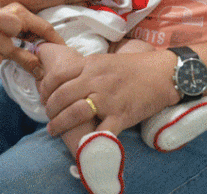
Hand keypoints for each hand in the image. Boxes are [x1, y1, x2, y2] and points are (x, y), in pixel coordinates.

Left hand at [37, 48, 178, 137]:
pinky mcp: (121, 115)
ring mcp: (107, 98)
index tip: (43, 97)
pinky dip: (90, 140)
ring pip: (75, 113)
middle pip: (62, 96)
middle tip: (48, 117)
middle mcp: (95, 80)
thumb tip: (65, 78)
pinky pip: (101, 131)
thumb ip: (85, 69)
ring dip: (60, 124)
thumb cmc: (134, 67)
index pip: (57, 76)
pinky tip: (81, 145)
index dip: (45, 88)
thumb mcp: (104, 60)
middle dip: (50, 109)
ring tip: (54, 130)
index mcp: (90, 65)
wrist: (163, 74)